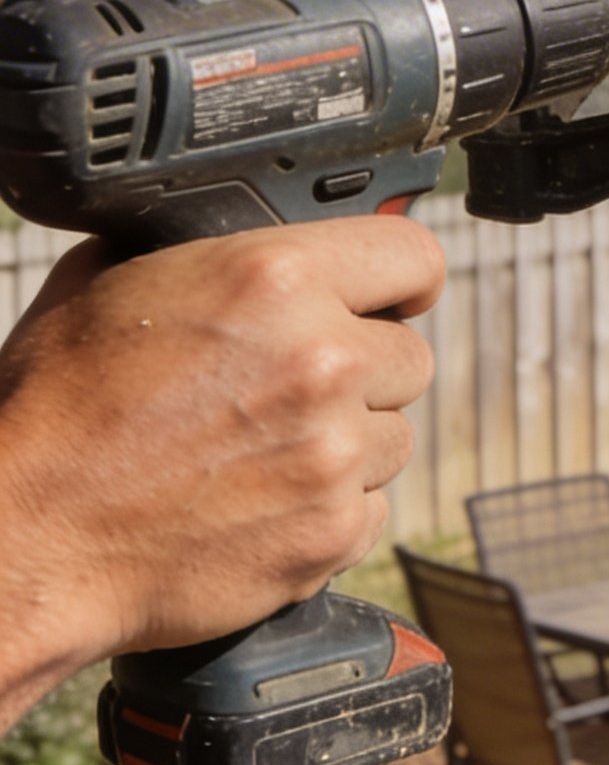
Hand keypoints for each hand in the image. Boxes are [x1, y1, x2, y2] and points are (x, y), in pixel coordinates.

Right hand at [0, 220, 442, 713]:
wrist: (29, 536)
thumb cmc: (53, 412)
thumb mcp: (104, 284)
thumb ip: (186, 248)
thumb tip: (206, 229)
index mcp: (277, 278)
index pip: (414, 256)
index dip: (403, 279)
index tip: (393, 298)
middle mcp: (322, 360)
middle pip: (410, 356)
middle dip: (364, 370)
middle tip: (296, 389)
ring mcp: (333, 453)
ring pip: (393, 437)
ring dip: (348, 442)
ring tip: (267, 451)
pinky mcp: (330, 533)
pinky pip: (370, 510)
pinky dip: (329, 510)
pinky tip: (265, 504)